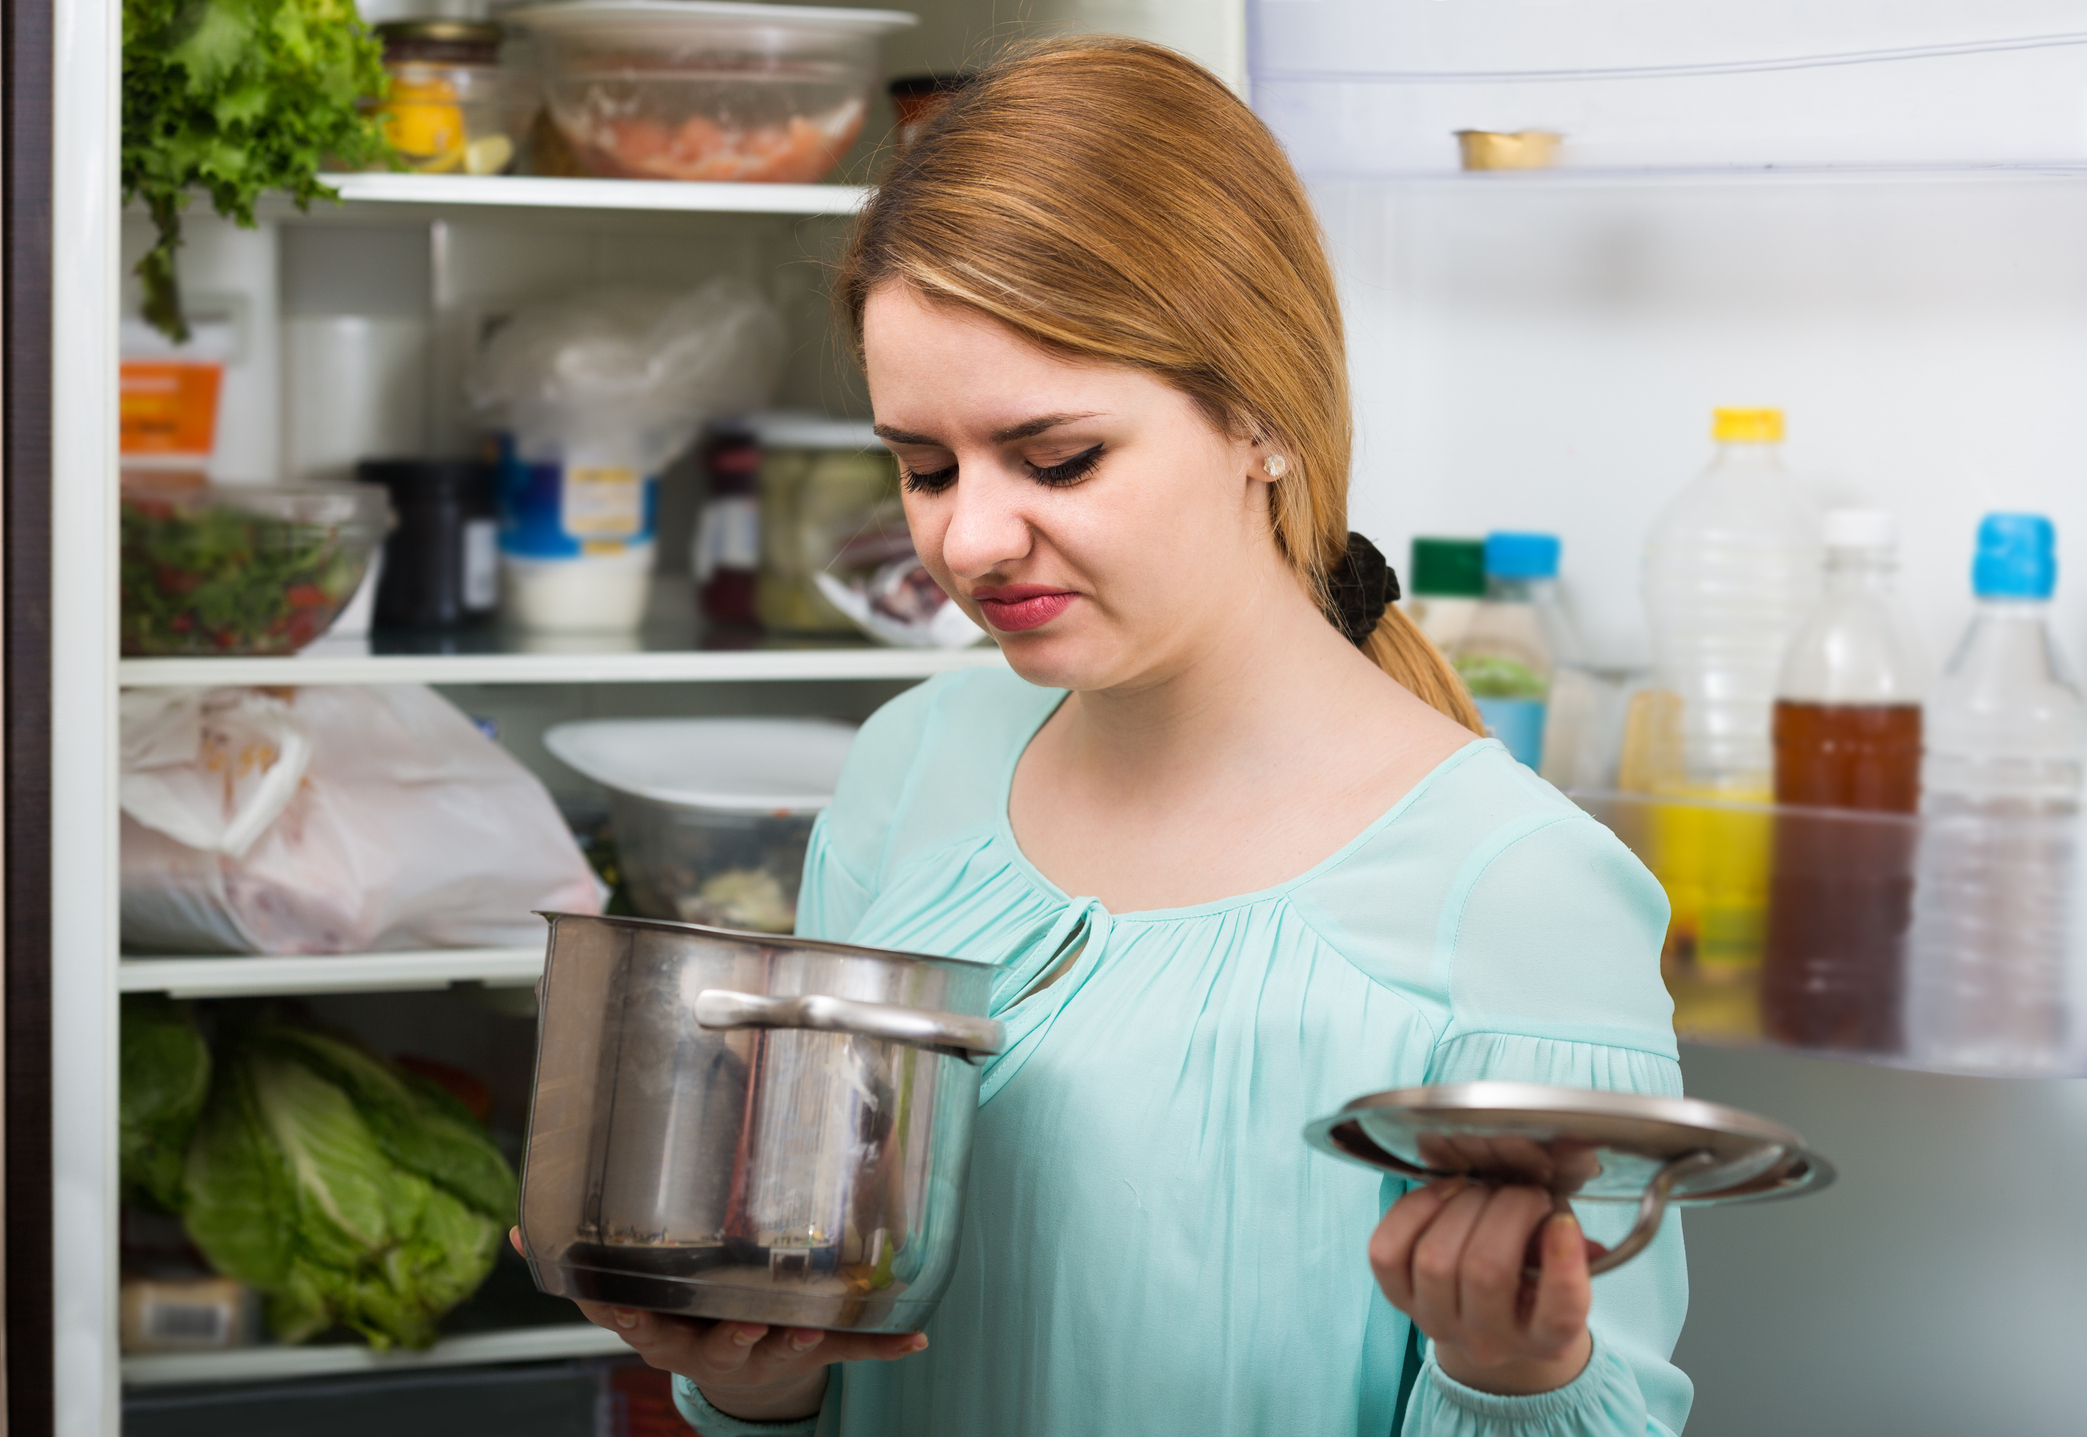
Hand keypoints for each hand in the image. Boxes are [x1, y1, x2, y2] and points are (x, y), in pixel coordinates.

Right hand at [509, 1228, 925, 1421]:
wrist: (733, 1375)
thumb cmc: (682, 1321)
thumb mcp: (628, 1302)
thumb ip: (576, 1268)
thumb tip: (517, 1233)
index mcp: (667, 1331)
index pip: (643, 1326)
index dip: (632, 1320)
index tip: (626, 1309)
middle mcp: (711, 1348)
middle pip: (716, 1347)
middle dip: (729, 1337)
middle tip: (744, 1324)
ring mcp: (763, 1353)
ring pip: (779, 1351)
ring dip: (795, 1342)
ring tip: (808, 1330)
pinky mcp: (810, 1351)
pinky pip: (850, 1350)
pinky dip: (884, 1346)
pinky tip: (917, 1338)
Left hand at [1367, 1182, 1598, 1396]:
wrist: (1486, 1315)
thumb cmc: (1530, 1278)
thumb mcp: (1563, 1269)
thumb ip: (1572, 1248)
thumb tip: (1563, 1224)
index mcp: (1544, 1339)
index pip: (1560, 1317)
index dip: (1563, 1267)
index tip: (1562, 1222)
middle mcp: (1488, 1341)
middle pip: (1486, 1272)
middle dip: (1507, 1211)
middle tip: (1522, 1191)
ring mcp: (1437, 1322)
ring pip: (1435, 1260)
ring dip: (1461, 1206)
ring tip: (1482, 1189)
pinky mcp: (1397, 1298)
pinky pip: (1386, 1251)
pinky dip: (1413, 1210)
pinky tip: (1443, 1193)